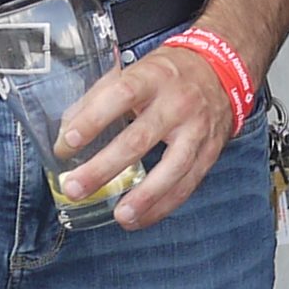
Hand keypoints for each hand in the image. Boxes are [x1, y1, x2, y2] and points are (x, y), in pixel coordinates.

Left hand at [56, 38, 241, 229]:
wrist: (222, 70)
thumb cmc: (169, 74)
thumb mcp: (134, 71)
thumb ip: (99, 97)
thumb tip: (67, 131)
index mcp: (152, 77)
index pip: (120, 96)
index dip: (93, 119)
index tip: (68, 142)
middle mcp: (177, 103)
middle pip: (139, 138)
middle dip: (105, 168)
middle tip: (76, 188)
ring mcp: (196, 130)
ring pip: (172, 168)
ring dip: (144, 196)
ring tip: (119, 215)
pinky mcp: (209, 153)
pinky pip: (187, 185)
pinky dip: (162, 206)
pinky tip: (140, 219)